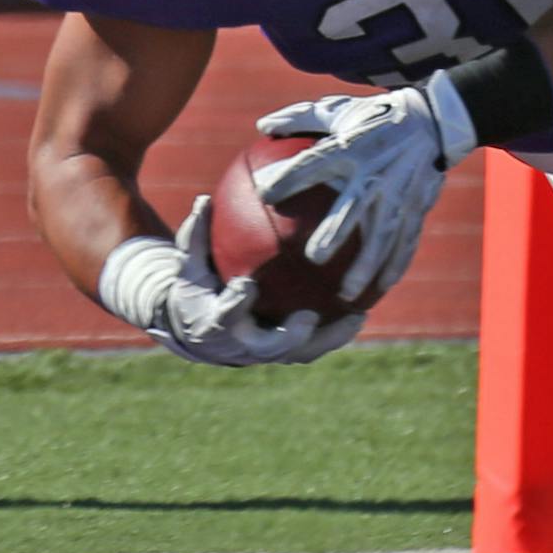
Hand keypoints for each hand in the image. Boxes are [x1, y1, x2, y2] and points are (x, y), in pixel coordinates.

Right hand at [98, 198, 351, 365]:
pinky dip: (337, 333)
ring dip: (328, 338)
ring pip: (299, 353)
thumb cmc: (197, 287)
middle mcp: (240, 345)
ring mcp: (265, 353)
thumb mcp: (190, 262)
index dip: (234, 304)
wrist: (198, 328)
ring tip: (356, 317)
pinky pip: (314, 347)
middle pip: (267, 347)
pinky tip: (362, 311)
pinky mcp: (284, 354)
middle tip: (309, 317)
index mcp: (212, 324)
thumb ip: (198, 235)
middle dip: (289, 336)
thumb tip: (204, 198)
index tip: (246, 285)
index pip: (222, 316)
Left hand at [255, 85, 468, 299]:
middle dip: (336, 233)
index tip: (266, 194)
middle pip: (353, 208)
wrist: (433, 121)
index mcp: (351, 148)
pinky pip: (406, 239)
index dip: (291, 177)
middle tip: (314, 258)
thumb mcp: (339, 110)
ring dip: (367, 265)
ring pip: (383, 235)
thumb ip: (301, 118)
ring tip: (347, 293)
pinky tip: (381, 287)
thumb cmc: (375, 116)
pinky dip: (395, 263)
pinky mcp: (416, 206)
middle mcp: (375, 174)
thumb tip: (261, 125)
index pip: (315, 163)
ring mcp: (399, 194)